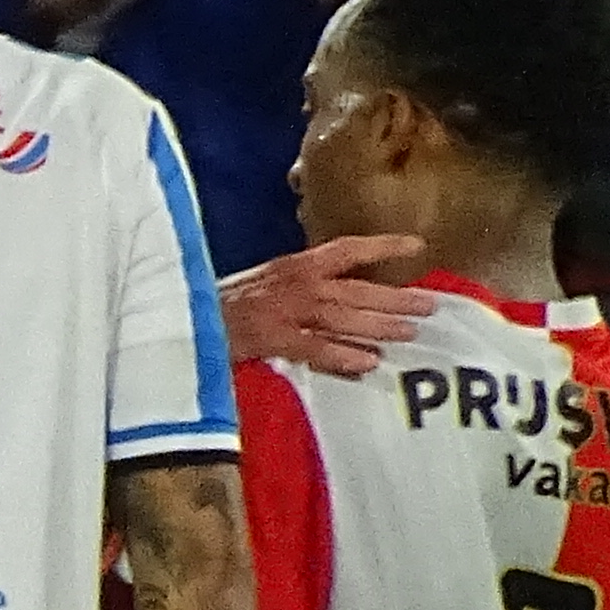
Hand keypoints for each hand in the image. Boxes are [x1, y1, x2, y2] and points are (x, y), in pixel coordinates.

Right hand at [220, 234, 439, 375]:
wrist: (181, 317)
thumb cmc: (218, 304)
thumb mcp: (261, 283)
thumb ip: (295, 286)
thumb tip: (333, 294)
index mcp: (293, 265)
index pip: (347, 250)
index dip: (383, 247)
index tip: (417, 246)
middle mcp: (296, 284)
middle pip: (355, 290)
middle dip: (394, 298)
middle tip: (428, 306)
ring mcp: (284, 312)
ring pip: (343, 318)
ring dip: (378, 326)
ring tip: (409, 333)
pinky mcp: (271, 339)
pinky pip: (314, 349)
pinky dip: (341, 356)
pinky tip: (367, 363)